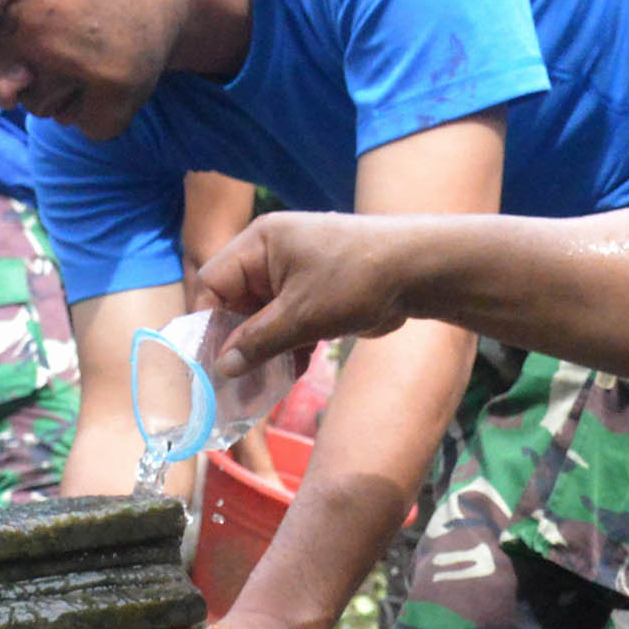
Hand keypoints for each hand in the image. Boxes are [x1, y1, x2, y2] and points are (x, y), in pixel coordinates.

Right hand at [197, 214, 417, 376]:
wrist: (418, 271)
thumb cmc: (357, 280)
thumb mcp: (301, 316)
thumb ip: (257, 343)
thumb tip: (222, 369)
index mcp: (260, 243)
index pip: (214, 283)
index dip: (209, 323)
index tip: (213, 362)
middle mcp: (272, 253)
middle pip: (235, 301)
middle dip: (238, 342)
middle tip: (236, 382)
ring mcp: (294, 272)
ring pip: (262, 316)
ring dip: (263, 349)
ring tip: (262, 385)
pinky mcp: (314, 291)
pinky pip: (286, 320)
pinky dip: (286, 345)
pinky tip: (290, 372)